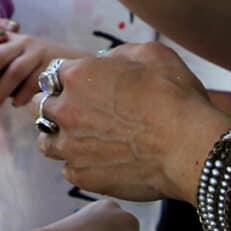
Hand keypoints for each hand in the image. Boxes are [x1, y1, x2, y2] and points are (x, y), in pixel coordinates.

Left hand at [0, 24, 86, 107]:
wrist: (77, 63)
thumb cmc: (38, 66)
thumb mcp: (17, 58)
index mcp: (9, 39)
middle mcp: (22, 42)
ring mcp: (38, 53)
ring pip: (14, 70)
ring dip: (0, 89)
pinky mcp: (53, 65)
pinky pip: (35, 82)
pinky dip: (24, 95)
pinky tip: (17, 105)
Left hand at [35, 44, 230, 202]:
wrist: (189, 146)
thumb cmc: (174, 96)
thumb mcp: (150, 54)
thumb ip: (118, 54)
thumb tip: (107, 61)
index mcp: (77, 76)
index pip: (53, 74)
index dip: (70, 79)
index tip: (85, 87)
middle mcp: (66, 110)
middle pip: (42, 106)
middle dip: (59, 106)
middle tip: (82, 112)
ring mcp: (71, 147)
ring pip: (47, 141)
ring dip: (60, 137)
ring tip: (83, 139)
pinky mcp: (82, 176)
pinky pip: (68, 168)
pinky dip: (79, 164)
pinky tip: (99, 160)